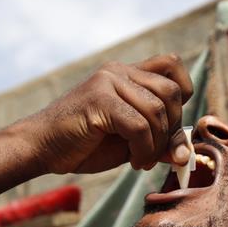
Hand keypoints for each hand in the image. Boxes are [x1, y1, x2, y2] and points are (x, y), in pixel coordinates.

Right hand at [27, 54, 194, 174]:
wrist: (41, 148)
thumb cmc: (83, 145)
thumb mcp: (130, 142)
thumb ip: (158, 140)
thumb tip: (186, 153)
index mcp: (126, 73)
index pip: (172, 65)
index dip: (183, 94)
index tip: (172, 126)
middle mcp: (118, 71)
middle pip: (172, 92)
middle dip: (172, 129)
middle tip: (155, 153)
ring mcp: (107, 82)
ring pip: (157, 109)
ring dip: (157, 144)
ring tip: (142, 160)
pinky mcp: (99, 98)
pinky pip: (139, 125)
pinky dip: (144, 149)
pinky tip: (134, 161)